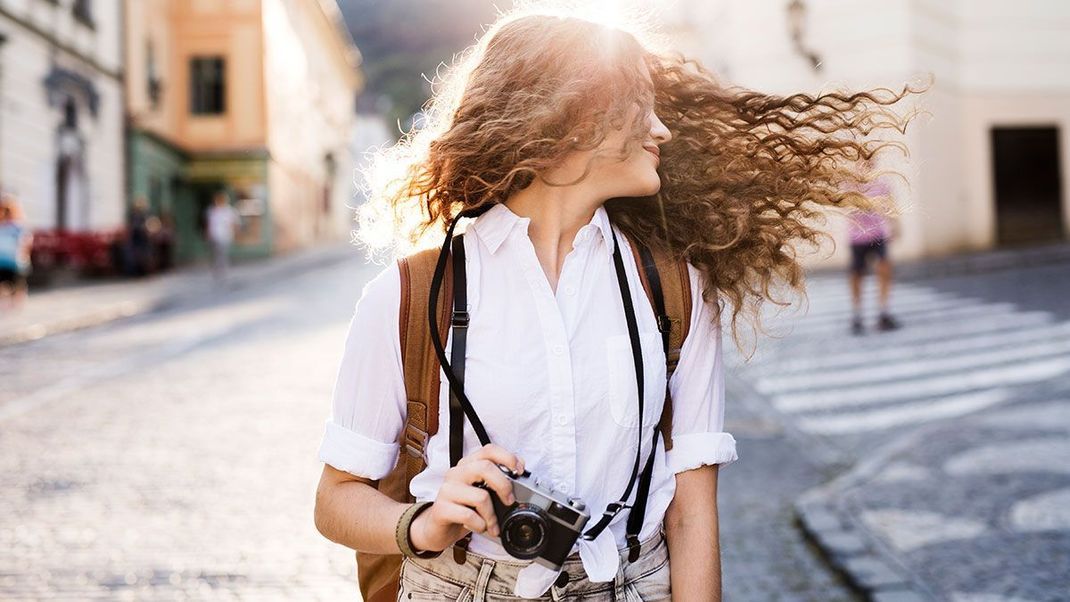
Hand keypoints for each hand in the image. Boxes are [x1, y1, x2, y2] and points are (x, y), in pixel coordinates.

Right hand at [408, 444, 524, 552]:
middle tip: (510, 501)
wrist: (437, 529)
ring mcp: (447, 490)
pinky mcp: (441, 508)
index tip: (519, 471)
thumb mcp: (481, 492)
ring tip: (493, 525)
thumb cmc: (463, 509)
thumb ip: (497, 482)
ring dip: (492, 516)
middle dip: (504, 486)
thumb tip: (519, 475)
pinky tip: (479, 527)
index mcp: (468, 465)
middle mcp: (457, 473)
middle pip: (485, 468)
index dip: (507, 457)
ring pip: (480, 496)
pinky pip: (468, 515)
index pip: (488, 450)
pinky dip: (480, 525)